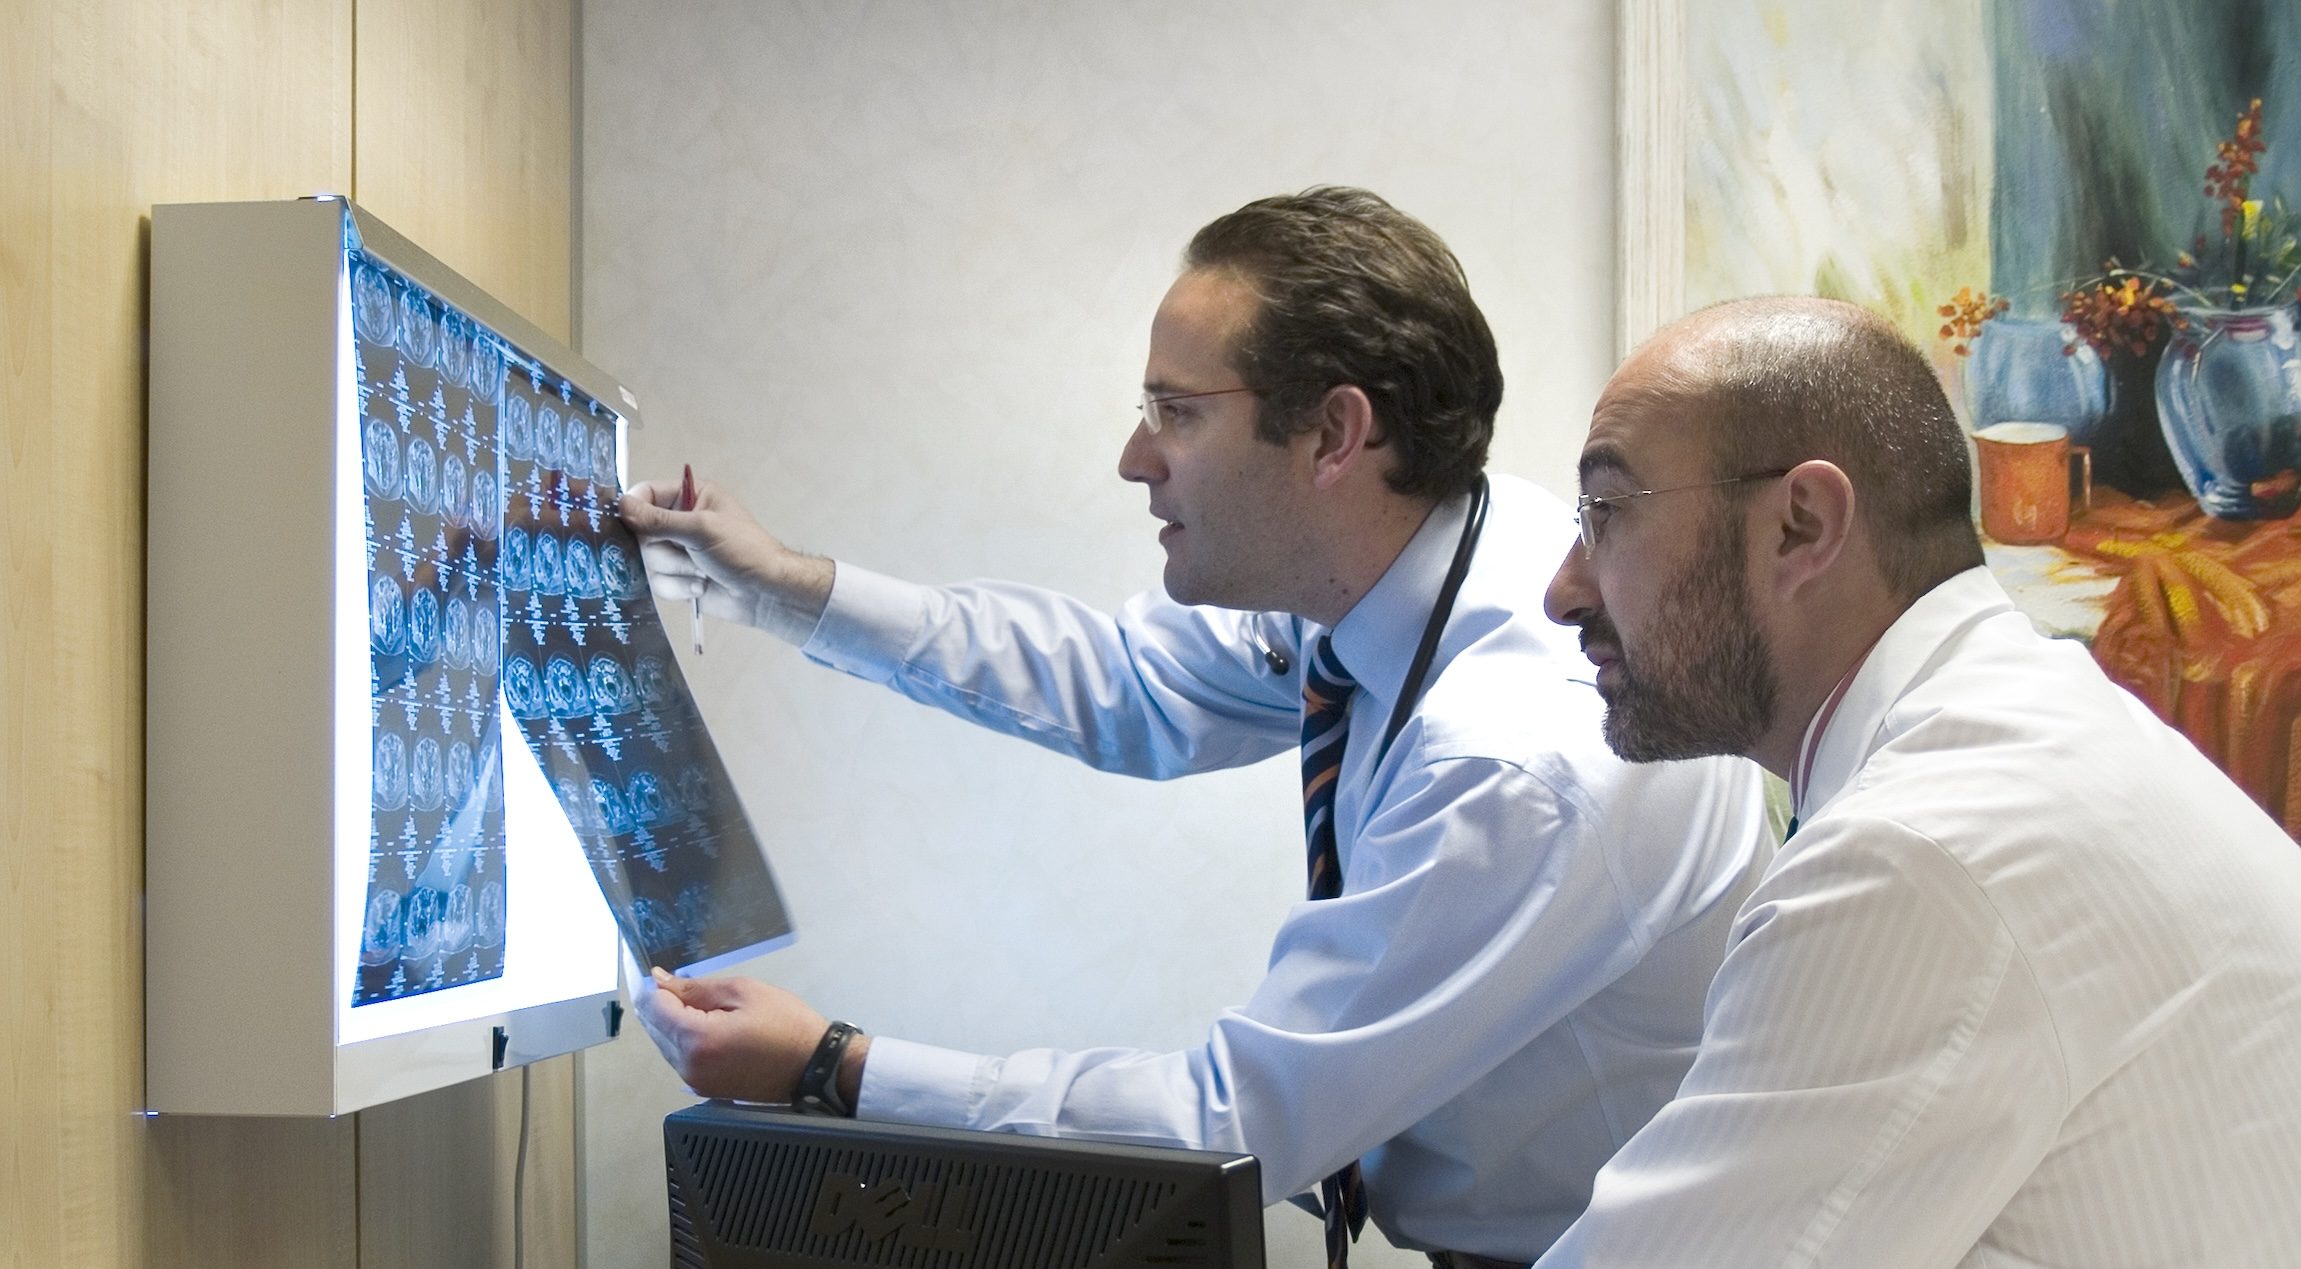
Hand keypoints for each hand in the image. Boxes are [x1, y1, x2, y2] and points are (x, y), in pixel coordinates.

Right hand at [618, 476, 835, 644]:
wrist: (765, 594)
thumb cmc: (743, 552)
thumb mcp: (702, 529)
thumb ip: (659, 520)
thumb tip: (622, 506)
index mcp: (690, 496)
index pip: (645, 493)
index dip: (633, 508)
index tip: (629, 523)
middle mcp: (680, 520)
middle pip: (640, 532)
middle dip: (663, 549)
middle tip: (688, 552)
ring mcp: (677, 550)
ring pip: (647, 560)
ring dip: (675, 570)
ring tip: (702, 571)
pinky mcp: (677, 577)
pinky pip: (656, 582)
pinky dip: (678, 587)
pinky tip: (701, 586)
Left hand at [635, 967, 868, 1104]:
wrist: (814, 1066)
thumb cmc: (785, 1023)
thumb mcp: (742, 991)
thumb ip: (695, 987)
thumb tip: (659, 981)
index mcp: (696, 1040)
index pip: (653, 1008)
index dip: (655, 986)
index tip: (662, 971)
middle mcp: (687, 1067)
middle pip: (654, 1028)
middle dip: (664, 1004)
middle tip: (689, 986)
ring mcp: (694, 1082)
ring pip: (665, 1044)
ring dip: (674, 1022)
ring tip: (707, 1006)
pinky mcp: (704, 1088)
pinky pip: (681, 1058)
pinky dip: (686, 1039)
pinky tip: (710, 1027)